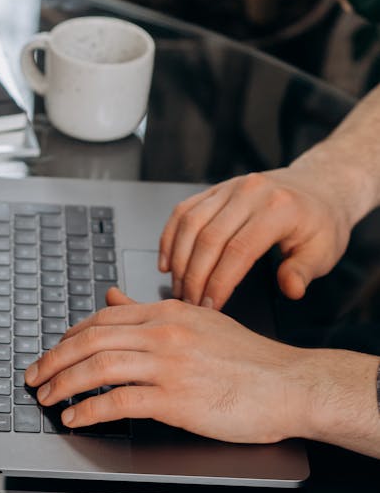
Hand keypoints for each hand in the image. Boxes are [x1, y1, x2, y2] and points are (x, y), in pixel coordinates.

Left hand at [25, 290, 314, 441]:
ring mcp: (169, 365)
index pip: (102, 319)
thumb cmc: (251, 361)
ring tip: (47, 399)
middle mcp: (164, 333)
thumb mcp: (199, 322)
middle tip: (34, 378)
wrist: (290, 385)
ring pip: (97, 369)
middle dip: (53, 361)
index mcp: (169, 312)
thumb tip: (113, 299)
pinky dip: (90, 411)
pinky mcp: (175, 398)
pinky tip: (76, 418)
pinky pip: (119, 402)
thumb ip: (153, 312)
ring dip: (63, 385)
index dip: (68, 337)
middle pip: (90, 341)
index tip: (52, 354)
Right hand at [158, 166, 358, 309]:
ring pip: (190, 224)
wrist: (318, 186)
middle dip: (194, 277)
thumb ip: (304, 272)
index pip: (238, 250)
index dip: (219, 283)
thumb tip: (290, 289)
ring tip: (178, 288)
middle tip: (189, 304)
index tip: (210, 306)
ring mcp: (229, 187)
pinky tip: (167, 262)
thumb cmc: (320, 221)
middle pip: (209, 239)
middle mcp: (250, 193)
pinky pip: (183, 212)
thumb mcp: (324, 250)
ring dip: (178, 260)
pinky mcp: (215, 189)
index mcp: (279, 208)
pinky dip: (169, 238)